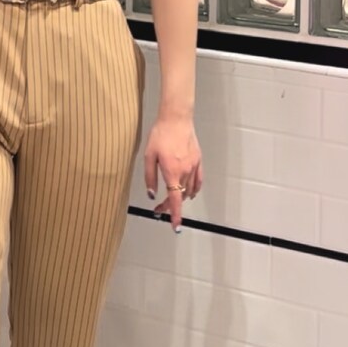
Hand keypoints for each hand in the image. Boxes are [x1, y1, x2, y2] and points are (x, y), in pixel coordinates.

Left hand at [144, 117, 202, 231]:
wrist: (176, 119)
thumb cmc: (160, 135)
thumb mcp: (148, 156)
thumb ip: (150, 177)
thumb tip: (151, 194)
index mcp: (172, 172)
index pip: (174, 200)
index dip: (175, 215)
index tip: (175, 227)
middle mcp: (185, 171)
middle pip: (180, 196)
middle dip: (170, 206)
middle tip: (159, 208)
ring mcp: (194, 166)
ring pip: (189, 190)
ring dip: (180, 198)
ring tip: (170, 199)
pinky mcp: (198, 160)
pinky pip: (198, 181)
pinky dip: (194, 190)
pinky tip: (189, 193)